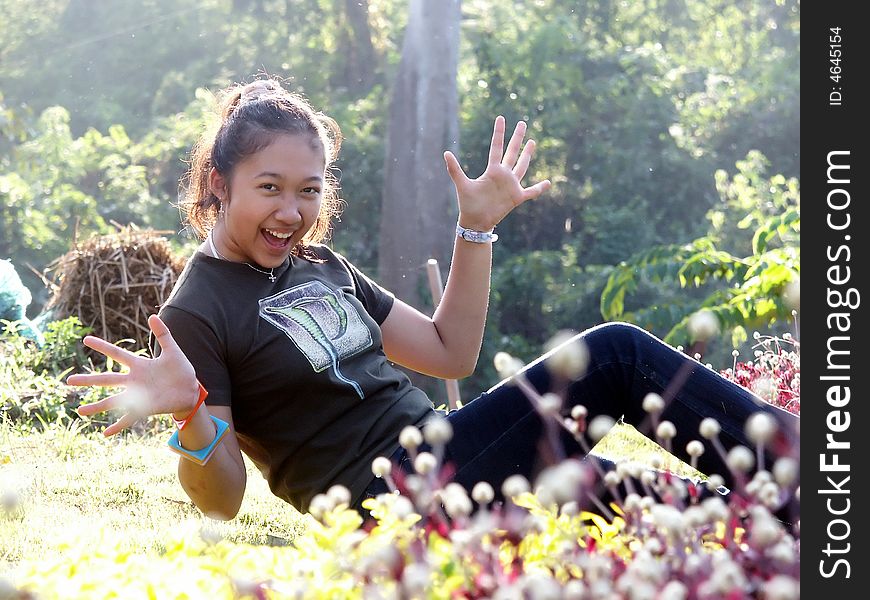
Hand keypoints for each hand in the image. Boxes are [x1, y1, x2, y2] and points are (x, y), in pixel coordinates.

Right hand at [67, 315, 199, 435]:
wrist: (191, 390)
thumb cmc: (181, 370)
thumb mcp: (173, 350)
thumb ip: (163, 334)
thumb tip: (153, 315)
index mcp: (140, 365)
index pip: (117, 354)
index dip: (103, 346)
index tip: (86, 339)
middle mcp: (134, 381)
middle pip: (108, 379)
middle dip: (89, 380)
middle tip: (69, 381)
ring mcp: (138, 396)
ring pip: (113, 401)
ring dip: (97, 406)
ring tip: (80, 410)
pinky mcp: (146, 408)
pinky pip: (129, 418)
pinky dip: (118, 426)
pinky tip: (105, 433)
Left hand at [444, 115, 550, 231]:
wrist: (475, 222)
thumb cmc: (468, 204)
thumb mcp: (462, 184)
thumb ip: (454, 169)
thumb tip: (445, 152)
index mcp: (492, 170)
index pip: (496, 147)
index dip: (499, 133)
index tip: (500, 118)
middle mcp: (503, 175)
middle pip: (512, 152)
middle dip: (517, 138)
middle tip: (522, 123)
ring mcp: (511, 185)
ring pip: (522, 166)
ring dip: (527, 155)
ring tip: (532, 142)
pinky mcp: (517, 197)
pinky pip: (531, 192)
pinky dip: (539, 188)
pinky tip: (548, 182)